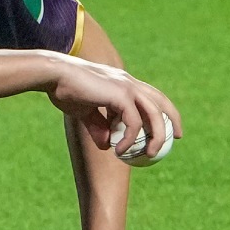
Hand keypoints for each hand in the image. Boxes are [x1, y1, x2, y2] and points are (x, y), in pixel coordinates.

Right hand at [47, 54, 181, 156]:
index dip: (162, 110)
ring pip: (154, 114)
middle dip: (173, 119)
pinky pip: (133, 123)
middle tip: (175, 138)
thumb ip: (98, 127)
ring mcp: (127, 87)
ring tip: (149, 154)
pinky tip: (118, 151)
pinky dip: (129, 140)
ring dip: (156, 136)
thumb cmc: (64, 89)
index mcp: (122, 82)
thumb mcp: (84, 112)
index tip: (166, 127)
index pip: (150, 95)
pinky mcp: (120, 95)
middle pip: (161, 101)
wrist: (54, 75)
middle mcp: (129, 82)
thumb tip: (107, 146)